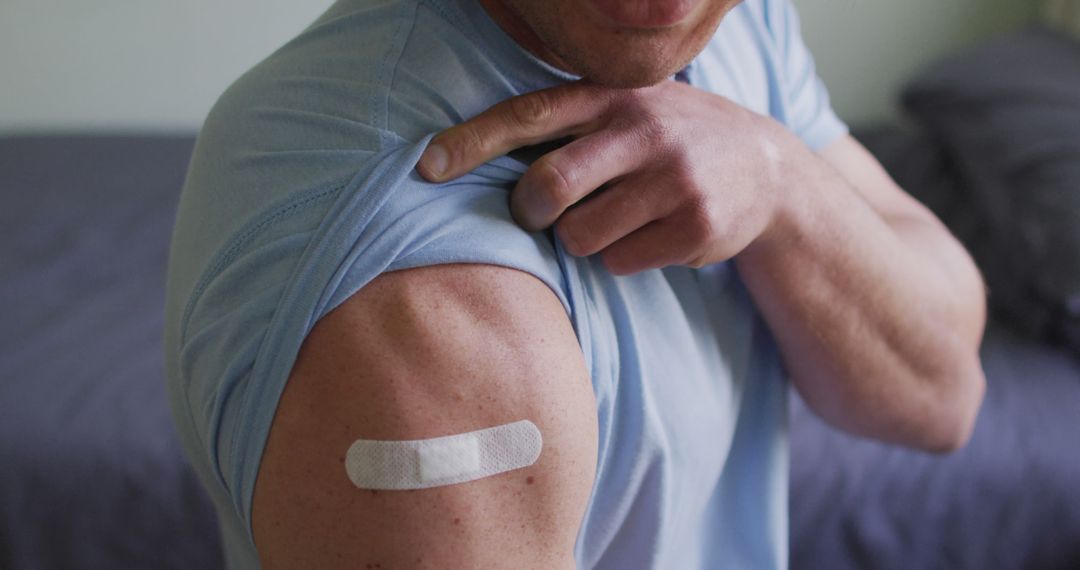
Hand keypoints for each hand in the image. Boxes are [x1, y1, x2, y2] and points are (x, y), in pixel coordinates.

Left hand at [417, 80, 804, 273]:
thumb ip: (570, 123)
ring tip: (613, 218)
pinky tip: (649, 235)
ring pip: (579, 235)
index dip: (473, 142)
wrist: (766, 167)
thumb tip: (476, 158)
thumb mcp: (628, 108)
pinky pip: (619, 262)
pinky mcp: (694, 227)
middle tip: (542, 213)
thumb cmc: (669, 139)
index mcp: (614, 96)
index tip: (426, 166)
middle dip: (530, 211)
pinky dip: (620, 257)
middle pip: (549, 186)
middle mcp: (643, 130)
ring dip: (579, 239)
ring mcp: (673, 179)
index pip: (529, 114)